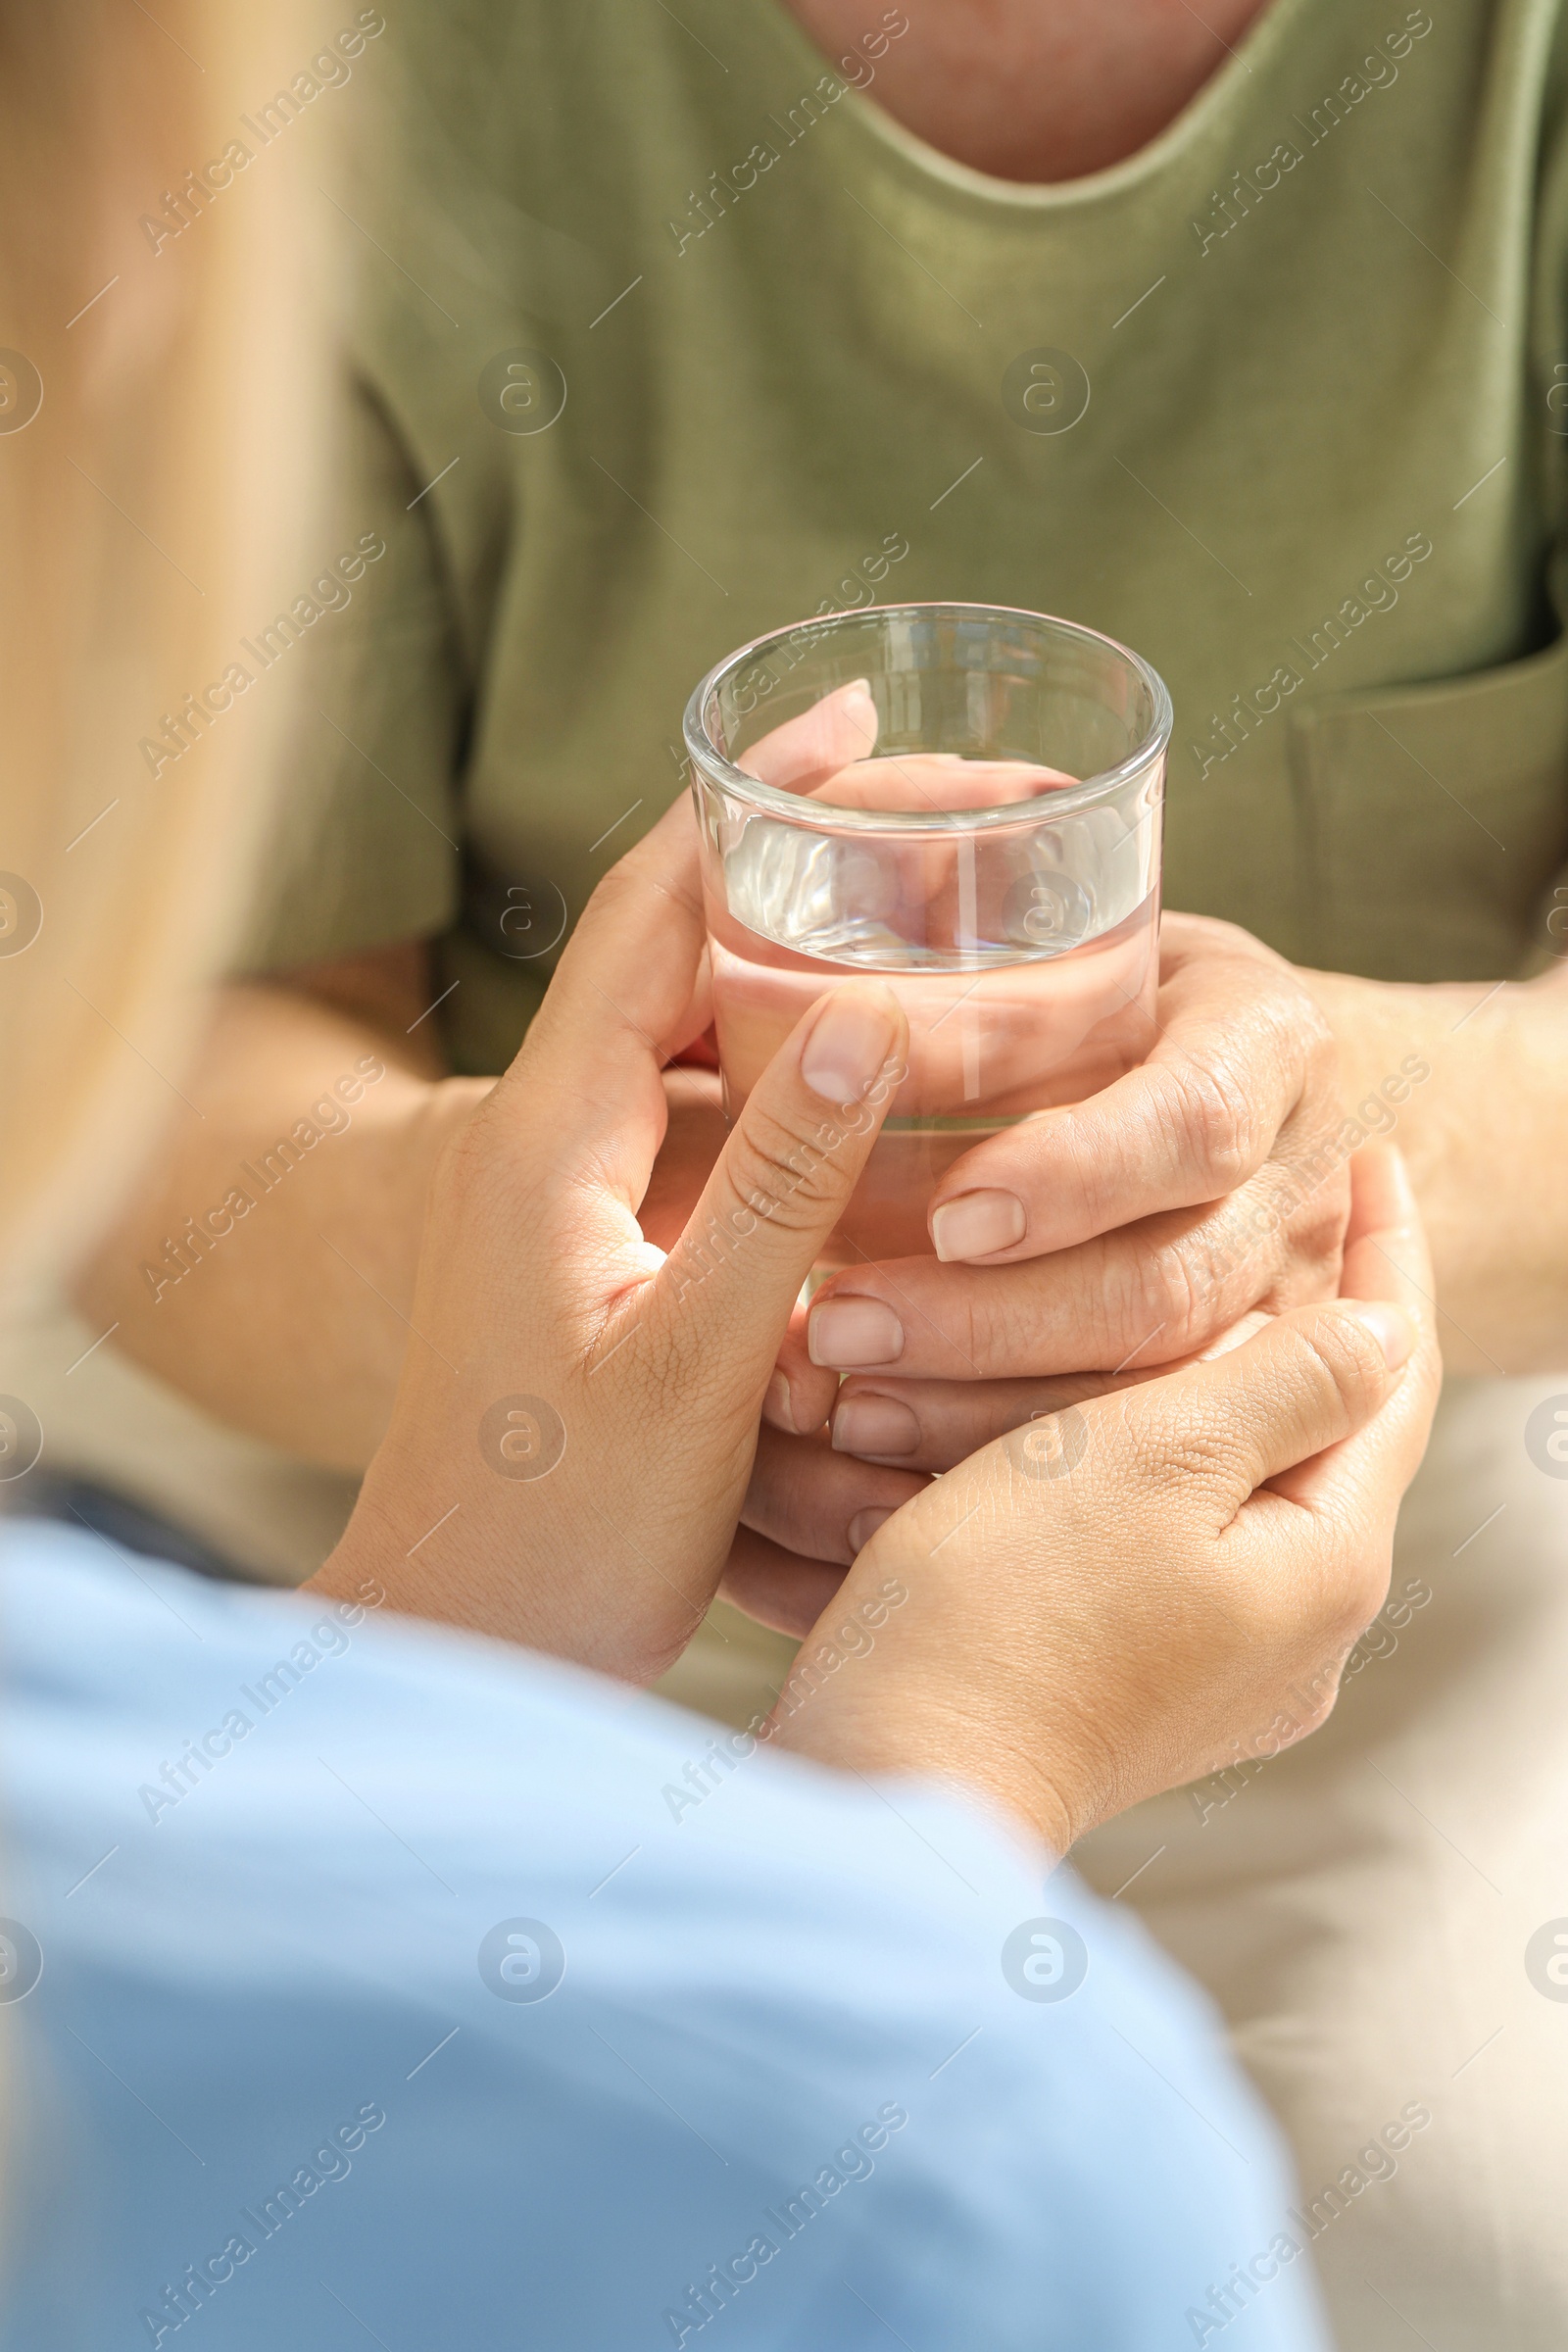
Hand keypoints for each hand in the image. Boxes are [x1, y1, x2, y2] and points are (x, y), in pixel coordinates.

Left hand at [310, 792, 922, 1681]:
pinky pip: (714, 1105)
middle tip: (960, 820)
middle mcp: (556, 1127)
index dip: (762, 797)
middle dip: (814, 856)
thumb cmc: (557, 1535)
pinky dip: (803, 1056)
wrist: (460, 1639)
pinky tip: (899, 1069)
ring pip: (705, 1018)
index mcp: (555, 1129)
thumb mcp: (691, 1369)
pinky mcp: (611, 1236)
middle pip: (686, 934)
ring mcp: (580, 1180)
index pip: (659, 900)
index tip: (870, 723)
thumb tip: (873, 1016)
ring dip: (815, 949)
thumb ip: (779, 1194)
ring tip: (954, 914)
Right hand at [768, 1147, 1440, 1854]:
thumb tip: (1385, 1332)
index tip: (1366, 1154)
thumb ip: (1284, 1382)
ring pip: (1236, 1483)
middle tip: (1275, 1202)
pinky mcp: (1132, 1686)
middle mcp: (1297, 1632)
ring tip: (1166, 1283)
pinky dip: (1143, 1455)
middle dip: (1297, 1315)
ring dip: (1204, 1383)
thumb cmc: (1006, 1609)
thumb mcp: (1156, 1457)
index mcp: (1327, 1564)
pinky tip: (1086, 1407)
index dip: (1386, 1252)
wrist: (890, 1784)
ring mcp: (1216, 1671)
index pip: (1393, 1373)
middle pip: (1323, 1433)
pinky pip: (1170, 1535)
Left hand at [787, 912, 1351, 1455]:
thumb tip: (829, 1019)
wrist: (1253, 1085)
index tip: (950, 1214)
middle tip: (838, 1327)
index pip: (1196, 1119)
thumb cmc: (1115, 997)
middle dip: (997, 1322)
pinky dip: (1013, 1473)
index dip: (1077, 1174)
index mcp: (1269, 1039)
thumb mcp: (1072, 945)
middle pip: (1171, 1282)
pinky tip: (896, 1482)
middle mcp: (1305, 1177)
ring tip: (844, 1409)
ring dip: (989, 1410)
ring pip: (1157, 1389)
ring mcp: (1292, 1300)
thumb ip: (978, 962)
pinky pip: (1143, 1460)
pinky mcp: (1251, 1390)